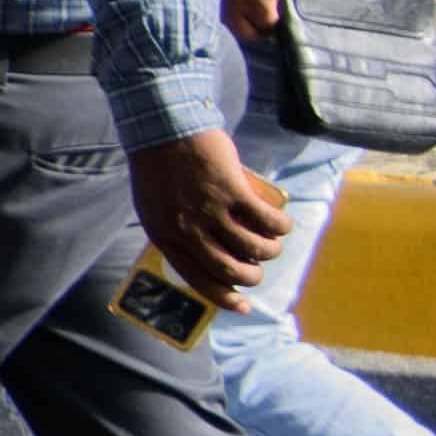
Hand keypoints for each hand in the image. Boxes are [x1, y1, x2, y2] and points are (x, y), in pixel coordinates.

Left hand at [135, 125, 290, 306]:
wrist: (163, 129)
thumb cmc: (159, 168)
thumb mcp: (154, 208)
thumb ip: (176, 232)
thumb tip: (208, 256)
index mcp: (165, 237)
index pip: (197, 280)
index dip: (224, 298)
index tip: (244, 307)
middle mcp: (188, 230)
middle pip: (232, 270)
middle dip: (252, 277)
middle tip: (258, 268)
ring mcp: (212, 211)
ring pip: (254, 249)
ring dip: (270, 251)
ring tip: (271, 242)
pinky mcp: (233, 192)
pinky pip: (268, 220)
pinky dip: (281, 226)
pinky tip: (281, 224)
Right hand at [218, 0, 289, 38]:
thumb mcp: (264, 1)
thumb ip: (267, 20)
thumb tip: (270, 29)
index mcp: (231, 16)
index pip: (251, 37)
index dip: (269, 37)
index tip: (288, 32)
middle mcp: (232, 6)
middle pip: (254, 22)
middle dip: (270, 22)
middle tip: (291, 18)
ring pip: (258, 7)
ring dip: (273, 7)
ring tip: (290, 4)